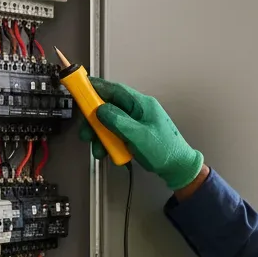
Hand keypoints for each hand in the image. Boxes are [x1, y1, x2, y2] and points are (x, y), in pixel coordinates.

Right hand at [78, 77, 203, 190]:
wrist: (177, 168)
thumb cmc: (165, 151)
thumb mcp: (139, 136)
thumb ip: (118, 121)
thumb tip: (100, 109)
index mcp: (142, 104)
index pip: (115, 90)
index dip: (95, 88)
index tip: (80, 90)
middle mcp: (137, 110)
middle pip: (108, 106)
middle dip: (93, 120)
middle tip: (86, 133)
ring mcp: (134, 122)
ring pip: (108, 122)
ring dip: (99, 135)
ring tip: (98, 150)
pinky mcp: (132, 133)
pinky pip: (114, 133)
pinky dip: (107, 143)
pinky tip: (107, 153)